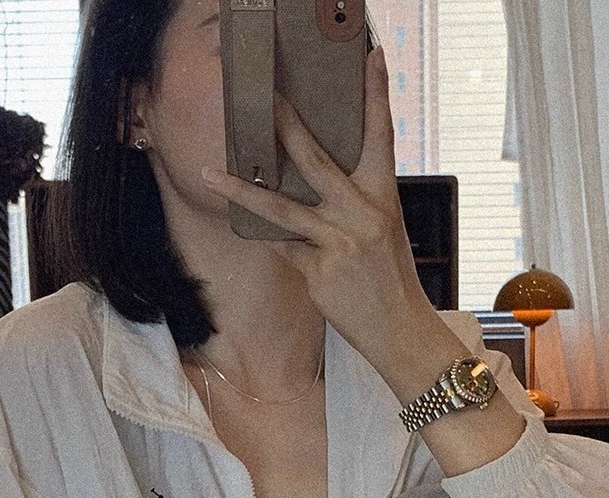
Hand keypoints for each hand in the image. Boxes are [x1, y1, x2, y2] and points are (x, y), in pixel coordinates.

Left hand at [199, 45, 428, 367]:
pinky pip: (282, 246)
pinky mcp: (319, 271)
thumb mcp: (383, 229)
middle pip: (316, 161)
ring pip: (280, 208)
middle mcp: (362, 214)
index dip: (377, 95)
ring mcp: (338, 243)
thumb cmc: (389, 278)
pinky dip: (266, 237)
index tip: (372, 56)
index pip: (381, 136)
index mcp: (383, 197)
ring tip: (209, 173)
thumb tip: (315, 181)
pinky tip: (243, 223)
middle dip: (287, 126)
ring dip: (241, 190)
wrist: (399, 329)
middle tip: (264, 96)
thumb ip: (354, 202)